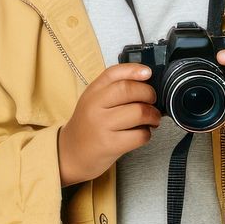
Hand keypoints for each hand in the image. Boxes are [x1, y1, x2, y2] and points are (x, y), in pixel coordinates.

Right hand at [58, 63, 160, 185]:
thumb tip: (145, 79)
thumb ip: (114, 88)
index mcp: (92, 92)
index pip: (114, 73)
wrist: (71, 153)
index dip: (134, 70)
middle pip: (129, 90)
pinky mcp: (110, 145)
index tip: (148, 73)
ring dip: (153, 115)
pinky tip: (141, 133)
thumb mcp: (94, 101)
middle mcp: (95, 106)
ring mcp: (102, 125)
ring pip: (139, 112)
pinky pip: (139, 135)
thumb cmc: (88, 126)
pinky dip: (147, 134)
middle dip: (149, 94)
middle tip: (152, 101)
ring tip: (152, 119)